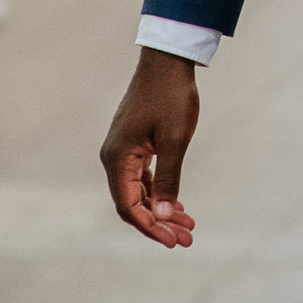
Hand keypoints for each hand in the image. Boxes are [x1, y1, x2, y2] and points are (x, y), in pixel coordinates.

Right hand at [100, 47, 200, 247]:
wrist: (168, 61)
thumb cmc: (172, 97)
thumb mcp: (176, 140)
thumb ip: (167, 179)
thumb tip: (161, 216)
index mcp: (118, 159)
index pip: (129, 206)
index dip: (150, 227)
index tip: (174, 241)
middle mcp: (114, 158)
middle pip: (133, 202)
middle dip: (159, 223)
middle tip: (187, 238)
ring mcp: (123, 151)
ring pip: (139, 191)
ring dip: (161, 209)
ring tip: (187, 225)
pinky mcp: (134, 144)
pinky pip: (142, 177)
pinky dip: (158, 192)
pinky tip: (176, 205)